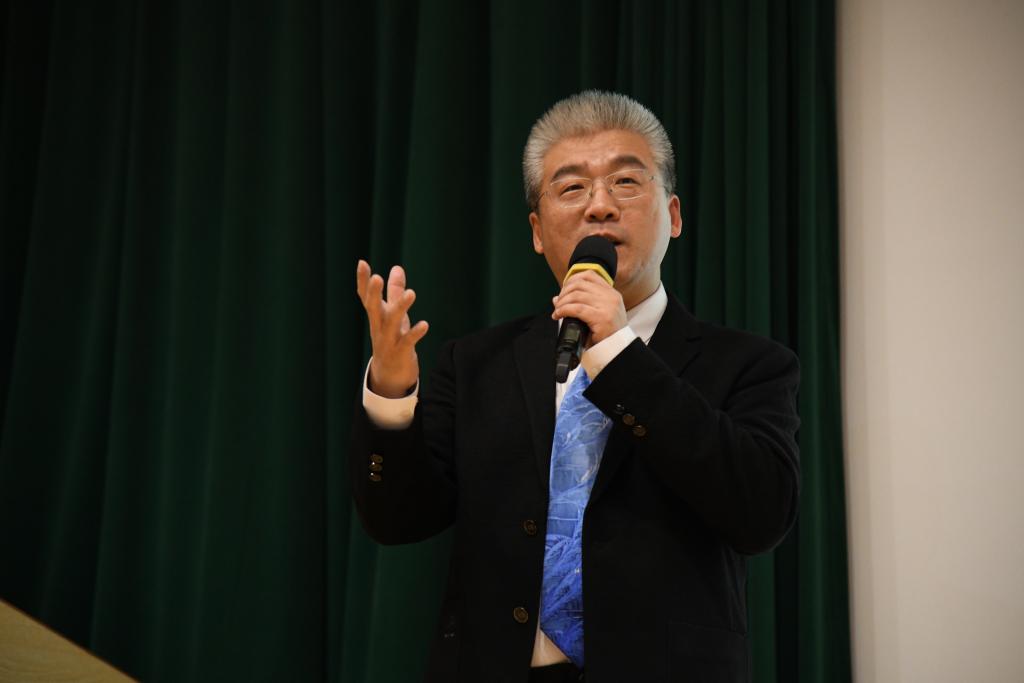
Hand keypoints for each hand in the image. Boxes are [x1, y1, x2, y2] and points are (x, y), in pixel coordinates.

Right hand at [356, 260, 428, 397]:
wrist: (390, 376)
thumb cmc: (392, 339)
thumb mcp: (393, 314)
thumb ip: (394, 291)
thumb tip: (397, 267)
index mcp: (376, 316)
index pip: (366, 297)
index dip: (363, 281)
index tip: (361, 263)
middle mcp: (379, 327)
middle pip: (374, 308)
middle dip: (374, 294)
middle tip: (377, 277)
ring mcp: (388, 341)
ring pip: (392, 323)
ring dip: (400, 308)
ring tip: (412, 293)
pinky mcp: (400, 353)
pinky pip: (407, 342)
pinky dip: (415, 334)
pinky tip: (424, 325)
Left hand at [551, 270, 627, 344]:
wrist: (618, 349)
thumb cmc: (607, 334)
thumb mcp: (597, 314)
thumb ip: (581, 303)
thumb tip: (556, 298)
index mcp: (611, 293)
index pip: (589, 275)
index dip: (572, 280)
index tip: (564, 290)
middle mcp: (611, 297)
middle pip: (579, 284)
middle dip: (564, 292)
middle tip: (558, 304)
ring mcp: (607, 306)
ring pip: (576, 295)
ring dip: (562, 302)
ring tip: (557, 311)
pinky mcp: (601, 318)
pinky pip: (576, 308)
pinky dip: (563, 310)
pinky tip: (558, 315)